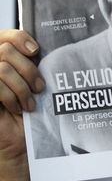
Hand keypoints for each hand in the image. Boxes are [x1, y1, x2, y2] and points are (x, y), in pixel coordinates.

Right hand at [0, 30, 43, 180]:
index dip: (18, 37)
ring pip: (1, 67)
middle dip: (27, 69)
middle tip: (39, 88)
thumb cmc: (31, 115)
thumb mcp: (35, 85)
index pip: (4, 36)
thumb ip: (32, 65)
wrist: (22, 145)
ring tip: (29, 103)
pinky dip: (10, 97)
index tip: (35, 50)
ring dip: (21, 87)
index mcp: (3, 61)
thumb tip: (39, 46)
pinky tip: (17, 109)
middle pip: (4, 49)